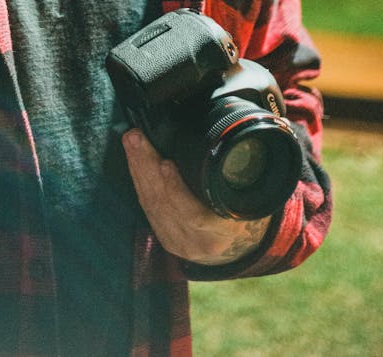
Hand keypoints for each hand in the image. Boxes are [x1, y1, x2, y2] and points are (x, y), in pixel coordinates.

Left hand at [122, 129, 271, 265]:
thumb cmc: (247, 210)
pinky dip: (139, 182)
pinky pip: (148, 208)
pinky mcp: (166, 239)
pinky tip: (134, 160)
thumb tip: (235, 136)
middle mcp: (199, 242)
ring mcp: (180, 243)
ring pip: (152, 204)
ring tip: (132, 141)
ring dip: (138, 169)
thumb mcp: (250, 195)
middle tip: (135, 138)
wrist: (241, 247)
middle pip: (165, 203)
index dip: (176, 190)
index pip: (194, 215)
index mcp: (224, 232)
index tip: (166, 163)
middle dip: (147, 166)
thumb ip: (240, 175)